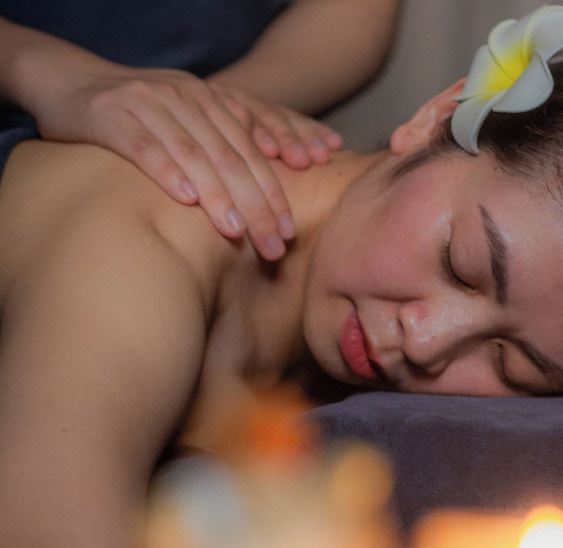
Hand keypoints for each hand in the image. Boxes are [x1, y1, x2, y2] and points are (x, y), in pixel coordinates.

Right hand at [29, 64, 342, 259]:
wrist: (70, 82)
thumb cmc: (140, 115)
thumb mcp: (188, 121)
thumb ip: (224, 145)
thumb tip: (265, 195)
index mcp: (212, 102)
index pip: (251, 154)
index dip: (274, 194)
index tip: (289, 233)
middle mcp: (187, 98)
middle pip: (230, 158)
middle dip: (256, 206)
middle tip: (273, 246)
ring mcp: (149, 103)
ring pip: (194, 154)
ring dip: (218, 196)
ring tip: (237, 232)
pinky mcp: (111, 113)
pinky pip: (145, 146)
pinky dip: (167, 172)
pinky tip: (185, 199)